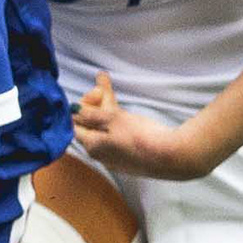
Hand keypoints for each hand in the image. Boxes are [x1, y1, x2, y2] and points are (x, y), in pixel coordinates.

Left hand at [69, 73, 215, 181]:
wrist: (169, 155)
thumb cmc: (139, 136)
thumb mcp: (112, 118)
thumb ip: (91, 113)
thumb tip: (73, 108)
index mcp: (91, 145)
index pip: (75, 123)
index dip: (83, 104)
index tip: (97, 92)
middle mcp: (99, 153)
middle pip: (89, 124)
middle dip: (95, 103)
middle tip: (105, 88)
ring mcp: (114, 155)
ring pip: (103, 128)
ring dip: (105, 108)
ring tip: (108, 88)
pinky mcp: (128, 154)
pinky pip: (115, 134)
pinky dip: (115, 119)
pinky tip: (120, 111)